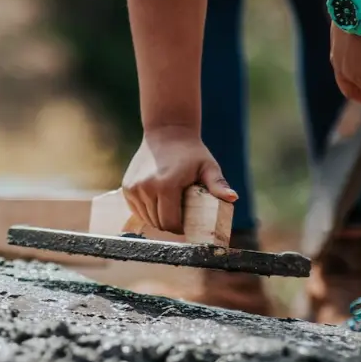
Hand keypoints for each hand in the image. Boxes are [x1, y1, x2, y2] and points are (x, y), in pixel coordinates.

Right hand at [121, 126, 235, 233]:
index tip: (187, 226)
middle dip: (170, 225)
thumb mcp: (208, 167)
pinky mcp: (127, 188)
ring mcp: (134, 188)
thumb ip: (218, 184)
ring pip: (146, 219)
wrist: (167, 132)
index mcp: (166, 186)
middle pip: (158, 223)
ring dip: (157, 219)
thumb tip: (233, 197)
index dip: (180, 229)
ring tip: (169, 209)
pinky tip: (157, 203)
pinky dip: (146, 212)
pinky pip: (137, 210)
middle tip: (180, 219)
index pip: (170, 222)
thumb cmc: (191, 152)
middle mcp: (146, 188)